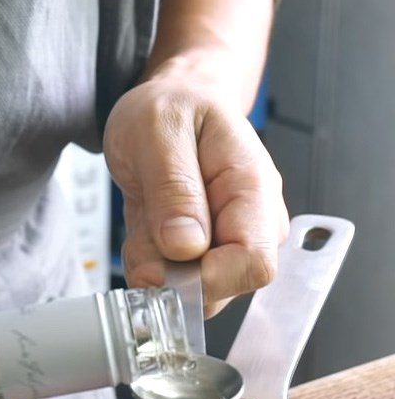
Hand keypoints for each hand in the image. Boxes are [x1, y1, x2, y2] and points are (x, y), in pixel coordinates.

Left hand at [104, 57, 288, 316]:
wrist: (170, 104)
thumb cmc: (172, 108)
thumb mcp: (159, 132)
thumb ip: (173, 188)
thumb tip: (186, 247)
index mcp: (253, 188)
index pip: (254, 263)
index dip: (207, 276)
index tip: (166, 257)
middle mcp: (251, 222)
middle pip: (224, 288)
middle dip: (172, 274)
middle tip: (145, 227)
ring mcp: (228, 242)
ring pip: (194, 293)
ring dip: (155, 269)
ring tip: (145, 219)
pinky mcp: (203, 256)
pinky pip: (174, 285)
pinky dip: (149, 268)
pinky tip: (146, 231)